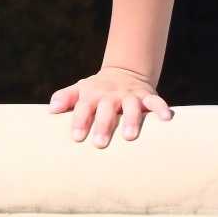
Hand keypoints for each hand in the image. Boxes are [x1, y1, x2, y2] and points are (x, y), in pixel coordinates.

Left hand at [48, 66, 171, 146]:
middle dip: (103, 126)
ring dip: (132, 120)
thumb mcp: (80, 90)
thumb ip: (65, 98)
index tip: (77, 137)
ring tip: (130, 137)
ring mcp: (130, 96)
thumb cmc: (97, 90)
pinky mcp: (147, 96)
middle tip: (100, 144)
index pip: (83, 108)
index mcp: (92, 95)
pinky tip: (166, 119)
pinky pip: (156, 101)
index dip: (80, 121)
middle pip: (107, 110)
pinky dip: (161, 108)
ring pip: (132, 107)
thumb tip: (51, 109)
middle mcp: (111, 96)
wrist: (124, 72)